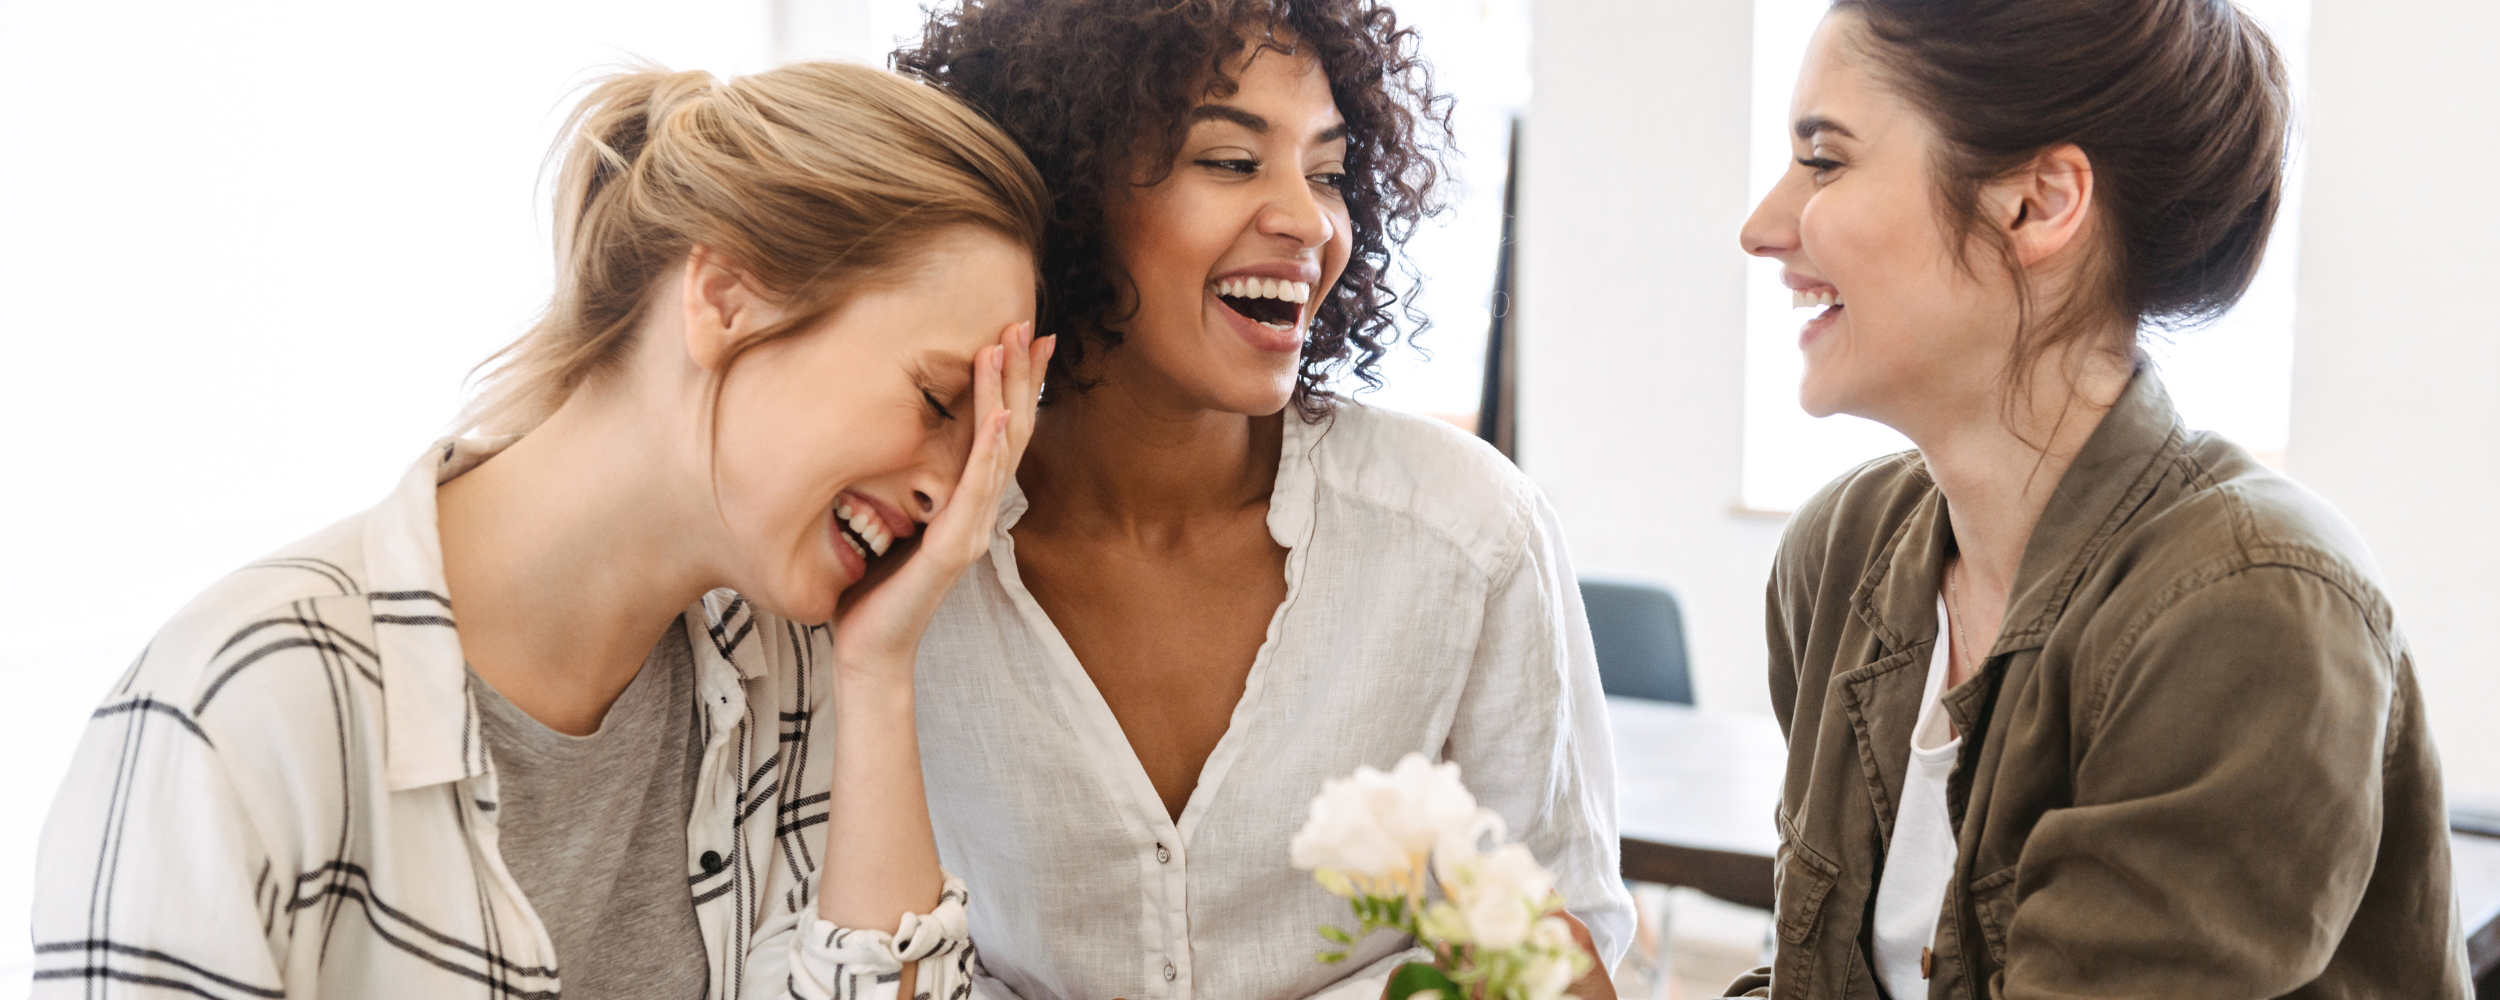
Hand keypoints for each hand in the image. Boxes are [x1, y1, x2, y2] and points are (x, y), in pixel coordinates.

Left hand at [831, 321, 1052, 674]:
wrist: (870, 649)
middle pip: (1012, 430)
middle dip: (1021, 375)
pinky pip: (977, 489)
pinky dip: (991, 451)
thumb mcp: (892, 521)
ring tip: (1011, 347)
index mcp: (966, 502)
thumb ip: (908, 485)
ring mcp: (971, 528)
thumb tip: (893, 437)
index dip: (1015, 384)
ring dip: (1007, 394)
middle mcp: (979, 511)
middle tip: (1031, 324)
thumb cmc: (875, 590)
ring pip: (1000, 450)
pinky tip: (998, 416)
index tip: (1025, 338)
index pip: (1000, 431)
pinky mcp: (953, 547)